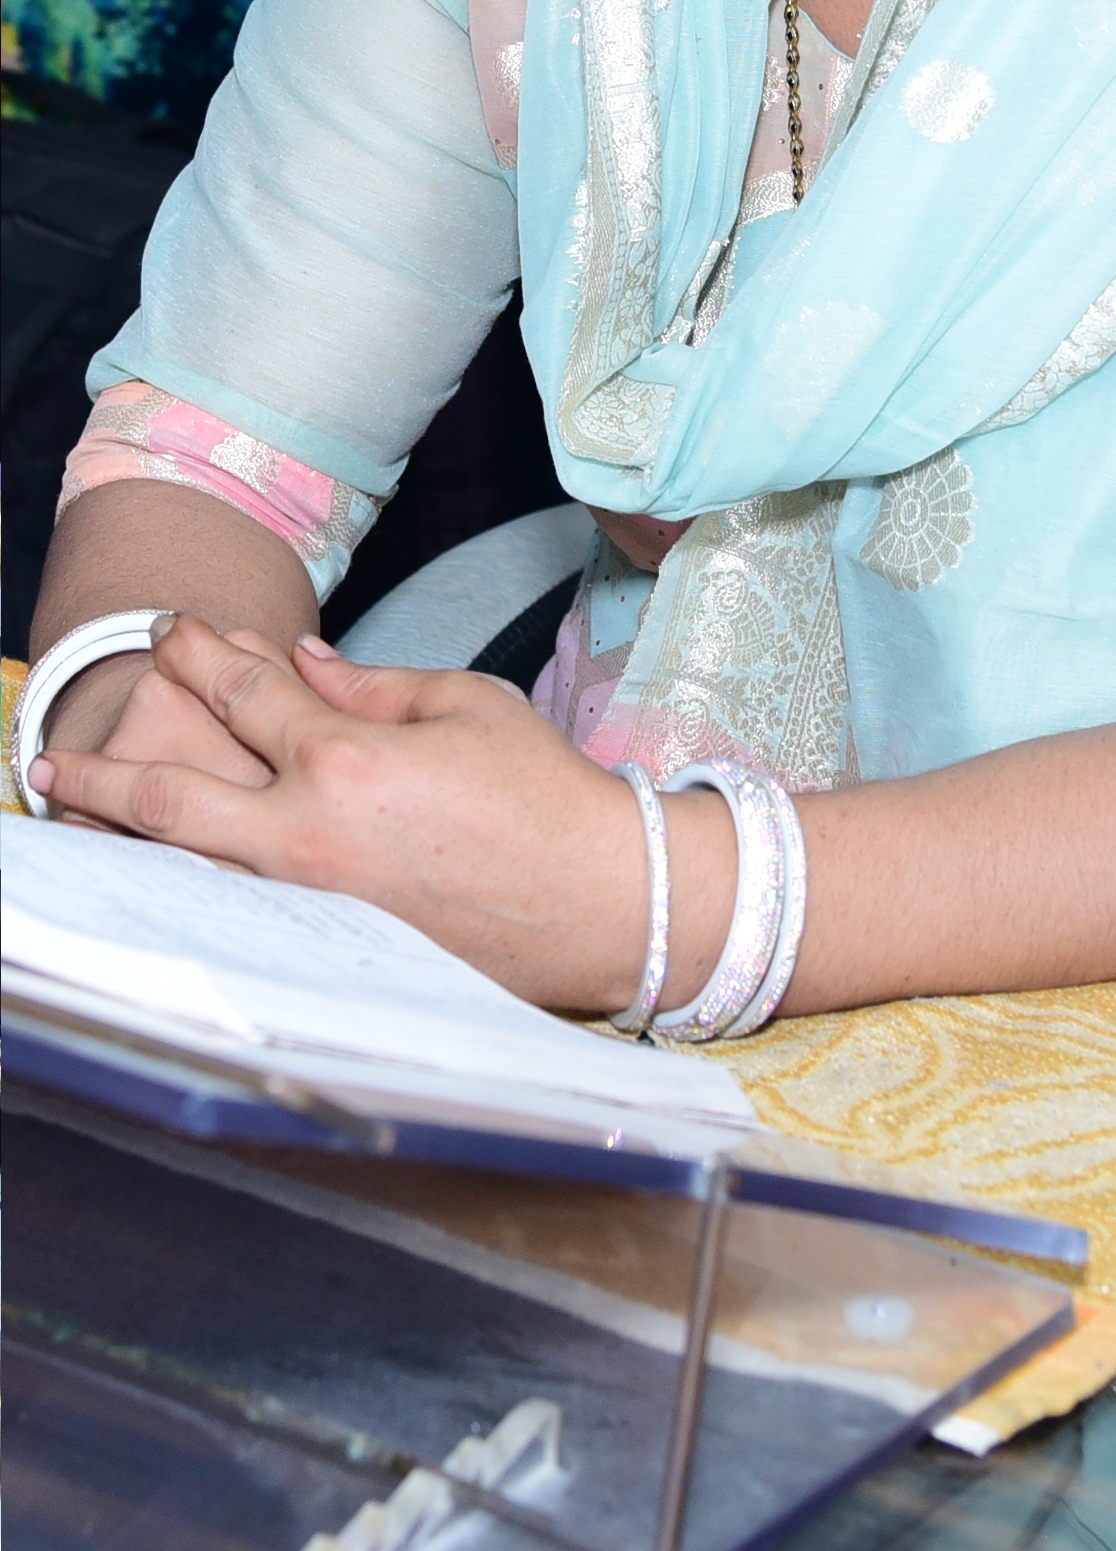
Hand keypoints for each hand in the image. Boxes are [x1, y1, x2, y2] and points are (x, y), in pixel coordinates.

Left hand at [26, 617, 738, 1013]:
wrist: (599, 900)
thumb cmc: (545, 795)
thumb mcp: (466, 705)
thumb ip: (371, 682)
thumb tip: (301, 664)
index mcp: (346, 760)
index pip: (244, 694)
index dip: (203, 654)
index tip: (173, 630)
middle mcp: (306, 838)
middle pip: (170, 794)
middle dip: (104, 763)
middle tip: (54, 749)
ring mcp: (308, 905)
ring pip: (179, 868)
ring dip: (117, 838)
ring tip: (66, 816)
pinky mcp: (326, 949)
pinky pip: (228, 911)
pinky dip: (177, 889)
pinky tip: (149, 879)